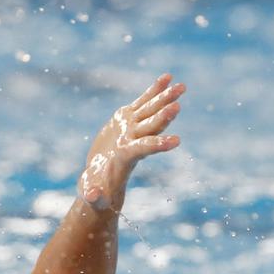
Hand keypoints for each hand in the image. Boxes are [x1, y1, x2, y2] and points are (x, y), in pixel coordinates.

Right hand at [79, 73, 184, 211]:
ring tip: (182, 86)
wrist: (100, 178)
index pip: (143, 149)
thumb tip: (92, 196)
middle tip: (178, 105)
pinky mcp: (126, 119)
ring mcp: (131, 128)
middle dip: (163, 117)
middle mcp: (132, 141)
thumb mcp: (92, 195)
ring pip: (150, 111)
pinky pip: (143, 102)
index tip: (177, 141)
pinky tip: (167, 77)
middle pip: (150, 128)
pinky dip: (154, 90)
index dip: (158, 145)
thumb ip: (92, 195)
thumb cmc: (95, 191)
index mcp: (125, 158)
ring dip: (165, 98)